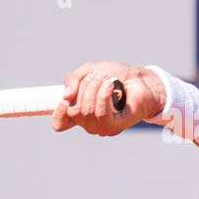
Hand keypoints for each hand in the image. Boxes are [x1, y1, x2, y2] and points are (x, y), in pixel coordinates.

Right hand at [51, 62, 166, 135]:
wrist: (140, 79)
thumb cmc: (116, 77)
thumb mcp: (89, 71)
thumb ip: (73, 80)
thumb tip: (66, 97)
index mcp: (79, 112)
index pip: (59, 123)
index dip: (58, 111)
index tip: (67, 97)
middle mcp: (88, 123)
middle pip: (73, 110)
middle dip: (83, 88)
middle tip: (97, 78)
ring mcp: (101, 127)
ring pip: (86, 111)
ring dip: (94, 89)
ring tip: (107, 80)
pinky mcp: (115, 127)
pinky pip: (101, 114)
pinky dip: (104, 95)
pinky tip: (110, 85)